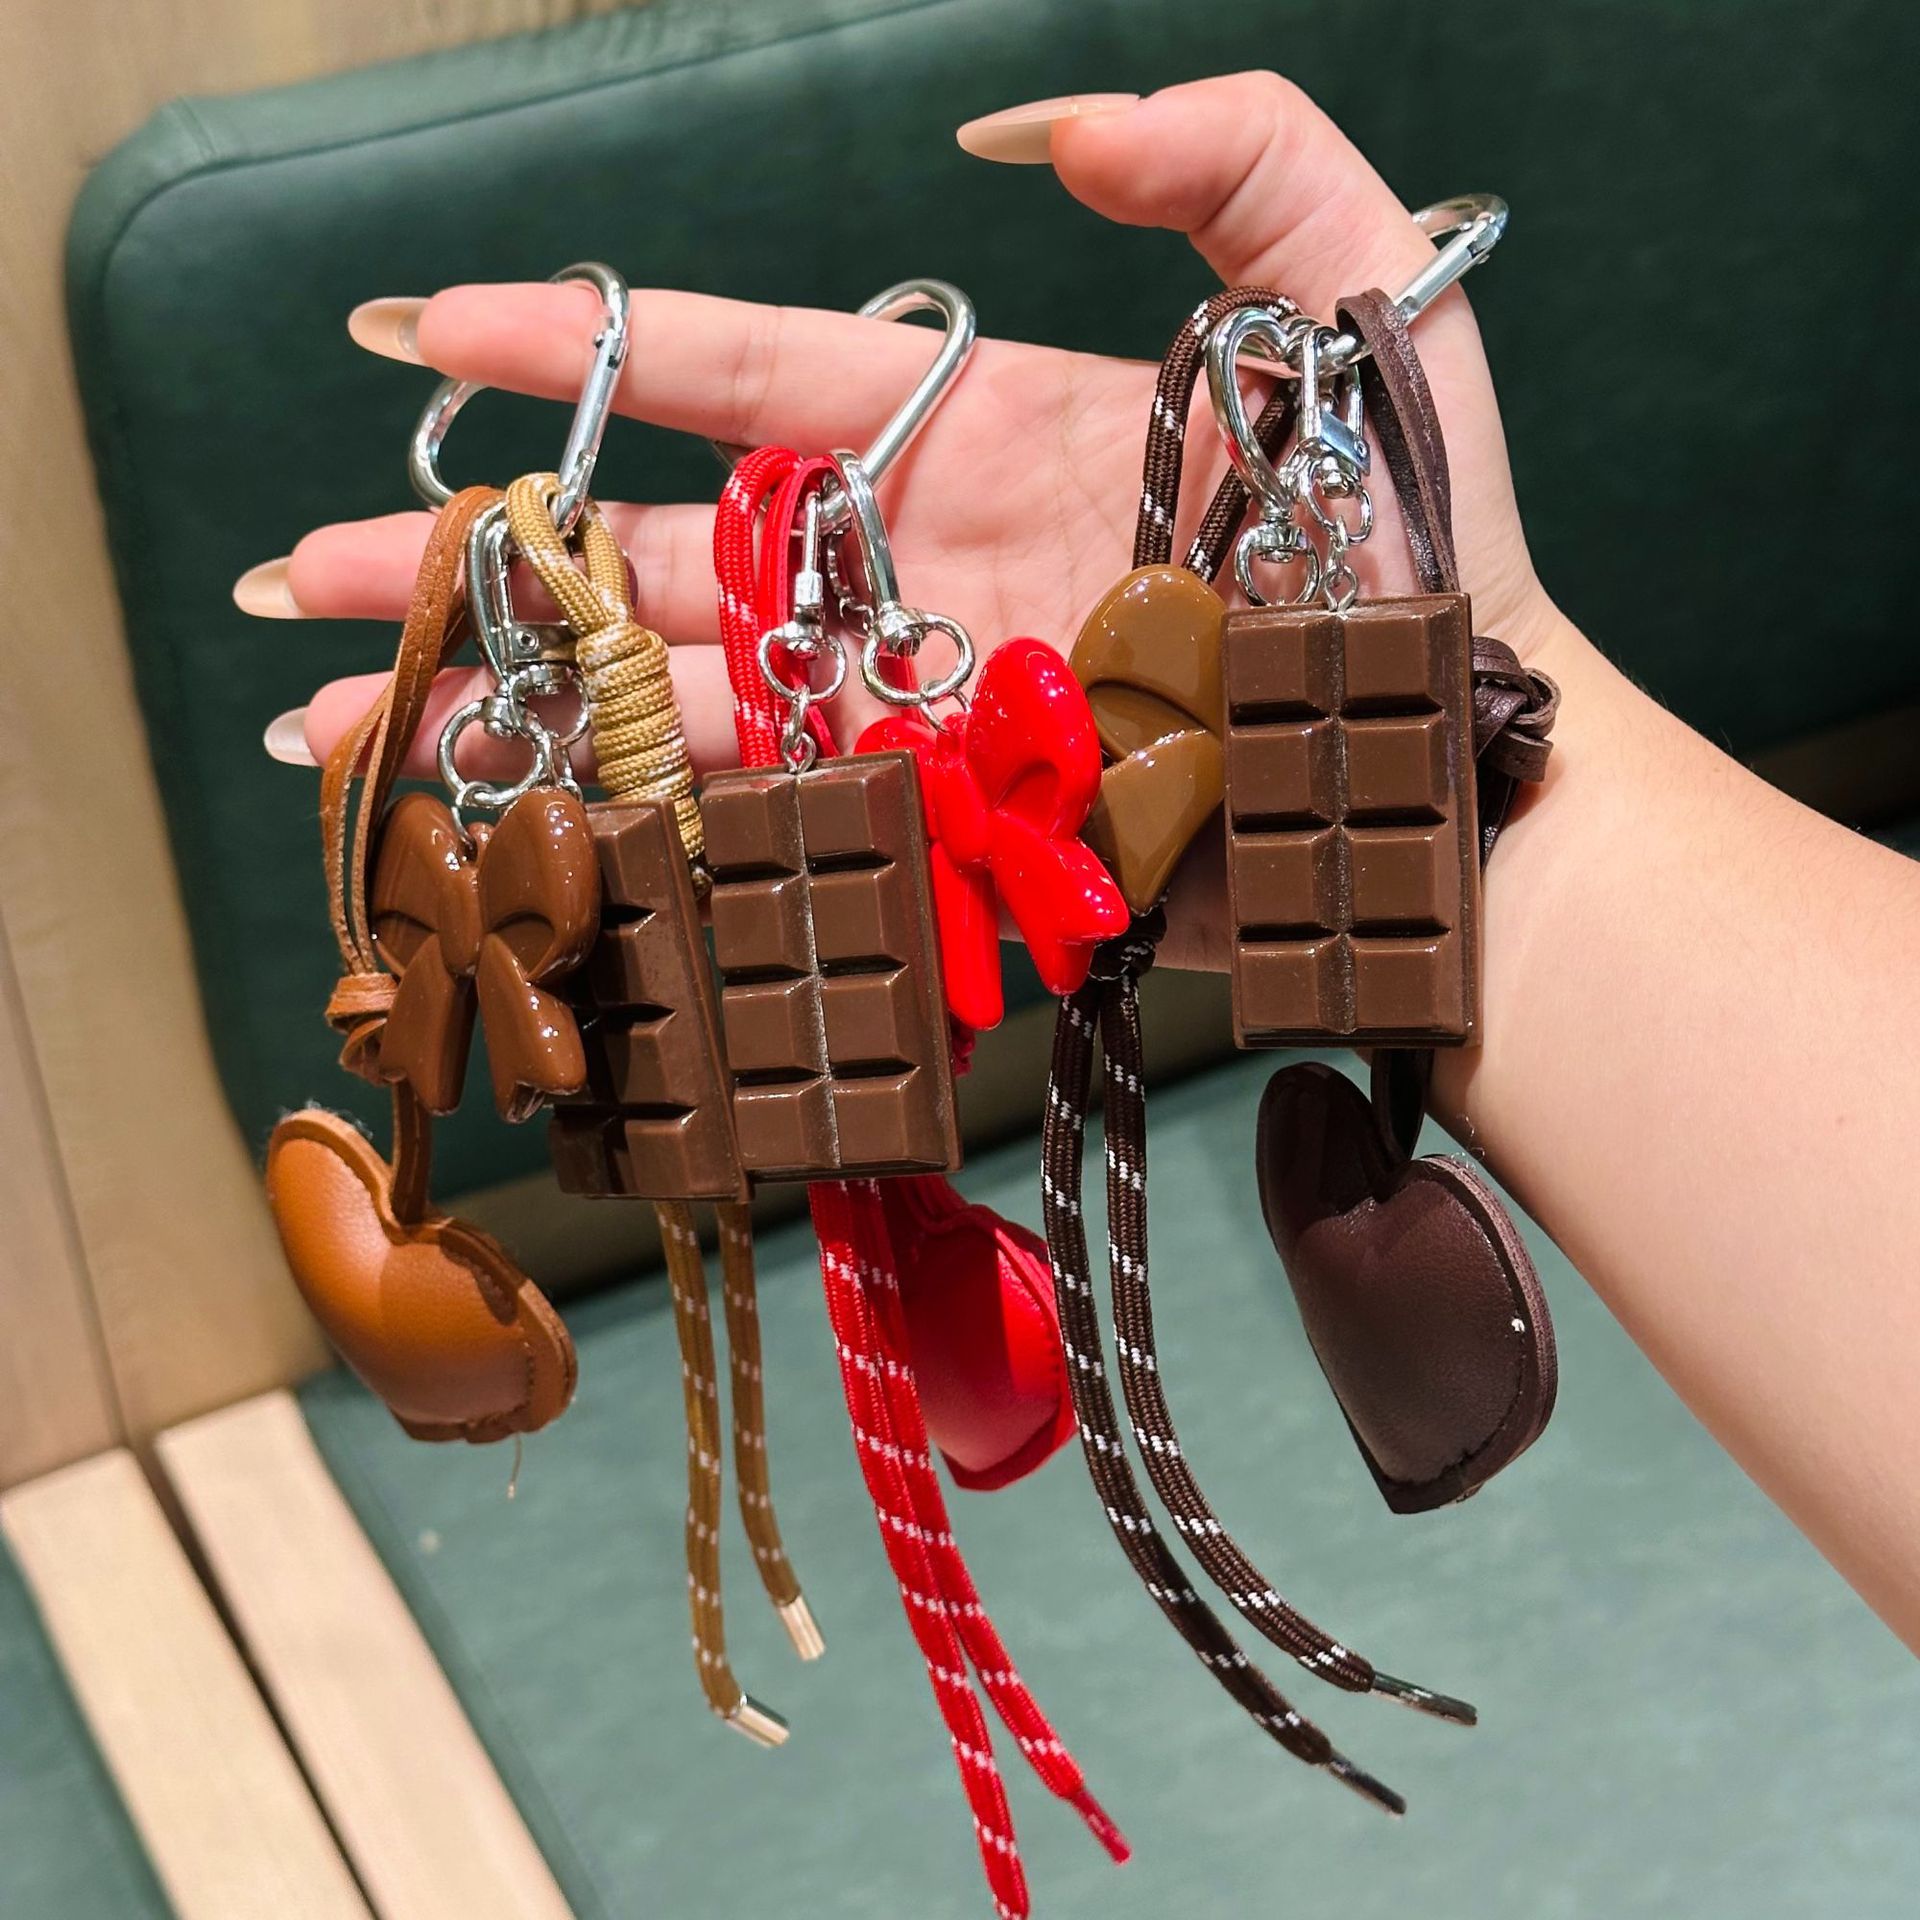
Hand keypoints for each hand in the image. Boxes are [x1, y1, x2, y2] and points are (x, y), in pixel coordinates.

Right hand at [250, 72, 1575, 963]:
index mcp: (973, 430)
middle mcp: (909, 569)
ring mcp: (911, 706)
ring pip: (669, 699)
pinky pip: (762, 815)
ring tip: (337, 731)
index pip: (739, 374)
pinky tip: (503, 825)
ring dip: (502, 711)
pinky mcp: (936, 823)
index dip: (581, 348)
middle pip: (650, 553)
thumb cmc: (1419, 524)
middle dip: (471, 559)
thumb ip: (1220, 151)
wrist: (1453, 746)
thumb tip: (1029, 133)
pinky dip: (632, 820)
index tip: (428, 326)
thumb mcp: (1354, 276)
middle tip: (297, 573)